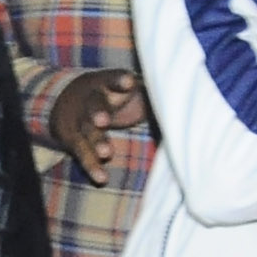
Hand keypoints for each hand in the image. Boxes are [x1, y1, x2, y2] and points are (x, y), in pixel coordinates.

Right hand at [46, 67, 151, 184]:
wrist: (67, 99)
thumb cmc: (114, 93)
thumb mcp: (129, 85)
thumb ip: (152, 88)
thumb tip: (188, 88)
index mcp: (107, 83)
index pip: (113, 79)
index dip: (120, 81)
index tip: (129, 83)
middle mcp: (92, 100)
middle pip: (93, 105)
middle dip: (97, 113)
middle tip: (102, 120)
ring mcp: (82, 122)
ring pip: (88, 131)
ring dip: (97, 142)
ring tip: (106, 153)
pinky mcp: (75, 141)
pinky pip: (83, 154)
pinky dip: (92, 166)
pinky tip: (101, 178)